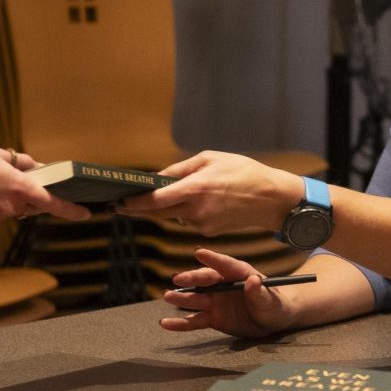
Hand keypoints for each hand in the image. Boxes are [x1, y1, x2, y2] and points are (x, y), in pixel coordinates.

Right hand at [0, 143, 90, 226]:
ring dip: (4, 200)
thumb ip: (24, 163)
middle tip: (7, 180)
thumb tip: (38, 167)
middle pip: (29, 205)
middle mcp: (12, 206)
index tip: (85, 214)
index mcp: (21, 188)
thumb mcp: (1, 155)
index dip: (71, 210)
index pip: (54, 203)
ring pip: (9, 210)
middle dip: (24, 195)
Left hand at [116, 151, 302, 235]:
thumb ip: (182, 168)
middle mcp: (196, 209)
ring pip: (175, 216)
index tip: (119, 202)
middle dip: (139, 210)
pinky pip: (190, 220)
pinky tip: (203, 201)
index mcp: (195, 188)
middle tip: (121, 206)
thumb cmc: (244, 172)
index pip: (155, 200)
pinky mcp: (209, 231)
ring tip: (180, 193)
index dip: (134, 203)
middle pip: (158, 213)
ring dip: (170, 207)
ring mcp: (202, 223)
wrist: (272, 198)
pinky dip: (188, 212)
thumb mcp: (212, 158)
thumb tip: (157, 177)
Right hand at [161, 248, 297, 336]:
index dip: (213, 259)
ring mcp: (217, 302)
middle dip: (192, 278)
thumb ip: (260, 292)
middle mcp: (225, 286)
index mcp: (241, 275)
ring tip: (168, 296)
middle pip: (206, 280)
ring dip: (182, 297)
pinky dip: (180, 323)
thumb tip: (253, 280)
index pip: (227, 265)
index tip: (199, 253)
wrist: (273, 321)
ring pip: (197, 299)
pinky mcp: (213, 318)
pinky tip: (165, 324)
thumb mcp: (271, 300)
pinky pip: (195, 320)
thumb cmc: (275, 305)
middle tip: (178, 278)